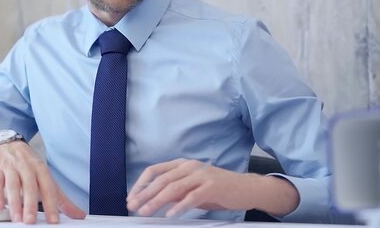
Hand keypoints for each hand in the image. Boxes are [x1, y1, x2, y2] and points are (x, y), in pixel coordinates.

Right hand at [0, 141, 85, 223]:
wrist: (8, 143)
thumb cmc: (28, 165)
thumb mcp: (46, 178)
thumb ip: (61, 198)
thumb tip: (79, 214)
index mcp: (42, 170)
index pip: (48, 188)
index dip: (51, 204)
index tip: (53, 220)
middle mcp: (27, 167)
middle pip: (30, 186)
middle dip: (31, 204)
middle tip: (31, 221)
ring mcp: (11, 167)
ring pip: (13, 185)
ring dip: (15, 202)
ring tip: (17, 218)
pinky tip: (0, 206)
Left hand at [126, 158, 297, 217]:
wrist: (247, 189)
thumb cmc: (217, 189)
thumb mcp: (192, 187)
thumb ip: (175, 191)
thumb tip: (153, 199)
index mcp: (182, 164)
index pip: (155, 170)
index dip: (141, 184)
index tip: (132, 197)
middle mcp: (190, 166)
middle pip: (161, 179)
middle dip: (145, 194)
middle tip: (133, 207)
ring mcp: (201, 175)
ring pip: (173, 187)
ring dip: (157, 201)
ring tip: (146, 212)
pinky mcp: (212, 186)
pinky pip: (192, 197)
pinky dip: (179, 206)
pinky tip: (170, 215)